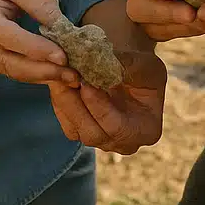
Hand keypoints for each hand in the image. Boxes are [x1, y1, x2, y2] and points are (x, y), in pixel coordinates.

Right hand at [0, 0, 80, 85]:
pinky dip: (39, 76)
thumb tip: (60, 23)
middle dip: (45, 71)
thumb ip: (36, 0)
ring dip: (45, 77)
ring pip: (17, 73)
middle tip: (73, 75)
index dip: (37, 49)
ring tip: (72, 78)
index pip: (12, 38)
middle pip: (14, 64)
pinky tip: (59, 75)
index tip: (62, 56)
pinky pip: (18, 74)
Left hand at [47, 49, 166, 154]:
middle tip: (67, 79)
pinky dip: (60, 100)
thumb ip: (129, 66)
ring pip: (74, 128)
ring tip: (60, 76)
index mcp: (146, 131)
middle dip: (76, 106)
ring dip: (65, 102)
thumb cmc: (143, 68)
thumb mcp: (145, 64)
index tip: (86, 85)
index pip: (117, 127)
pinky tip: (59, 80)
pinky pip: (65, 120)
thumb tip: (106, 62)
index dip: (99, 108)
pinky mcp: (80, 130)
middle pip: (92, 133)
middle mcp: (122, 142)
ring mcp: (100, 138)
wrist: (129, 68)